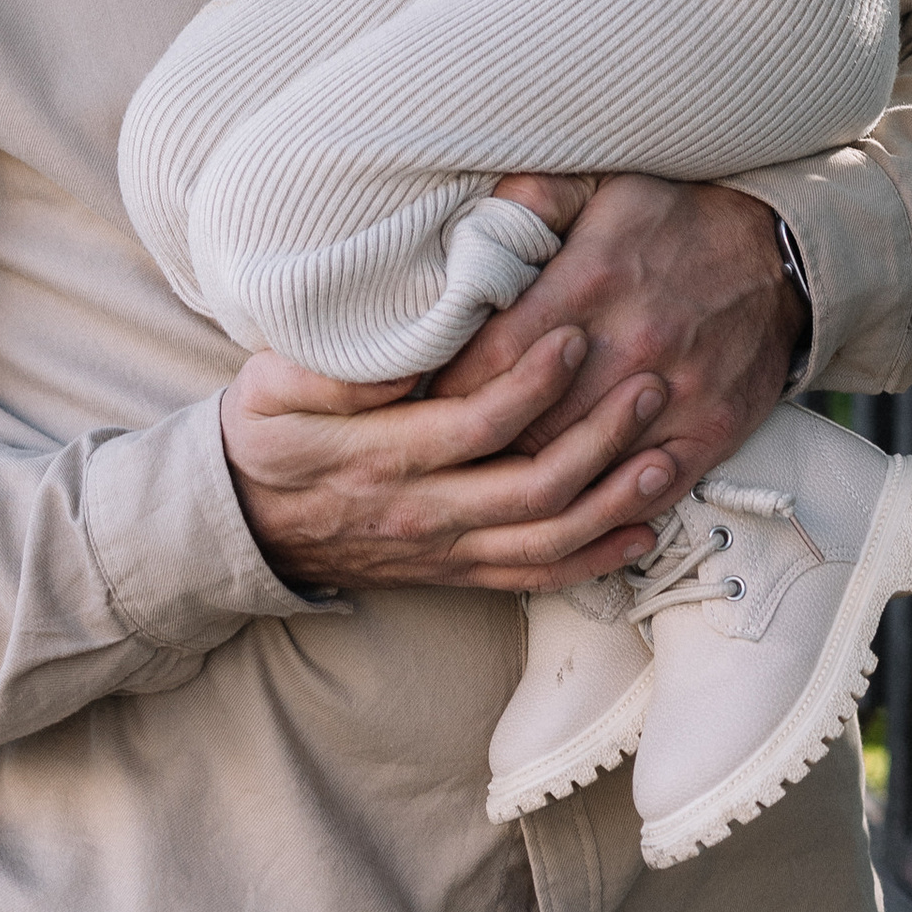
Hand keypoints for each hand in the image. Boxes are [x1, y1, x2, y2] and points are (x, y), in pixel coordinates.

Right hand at [220, 320, 683, 597]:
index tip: (577, 333)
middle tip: (650, 384)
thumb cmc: (264, 438)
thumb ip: (337, 372)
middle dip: (602, 439)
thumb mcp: (269, 387)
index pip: (478, 425)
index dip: (535, 384)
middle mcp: (424, 514)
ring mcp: (444, 550)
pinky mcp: (455, 571)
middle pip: (533, 489)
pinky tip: (639, 532)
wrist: (244, 525)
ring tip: (666, 459)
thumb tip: (410, 359)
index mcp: (382, 458)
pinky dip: (594, 560)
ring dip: (612, 503)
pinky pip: (535, 577)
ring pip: (546, 541)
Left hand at [433, 175, 806, 497]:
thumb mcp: (598, 185)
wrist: (774, 258)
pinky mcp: (710, 432)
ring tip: (486, 485)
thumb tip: (469, 226)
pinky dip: (603, 506)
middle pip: (530, 421)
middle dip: (481, 441)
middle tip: (443, 450)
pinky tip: (567, 506)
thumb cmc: (670, 222)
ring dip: (531, 478)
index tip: (420, 396)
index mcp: (592, 280)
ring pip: (581, 464)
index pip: (495, 354)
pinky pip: (645, 490)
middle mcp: (632, 342)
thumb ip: (529, 199)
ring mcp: (675, 394)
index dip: (449, 382)